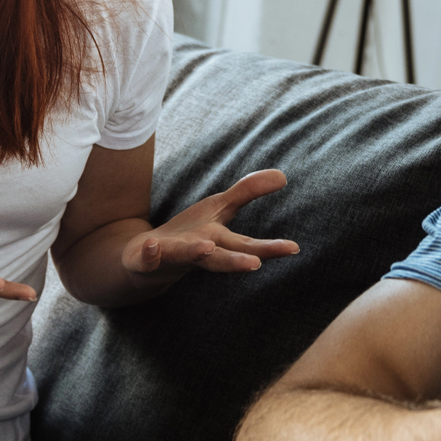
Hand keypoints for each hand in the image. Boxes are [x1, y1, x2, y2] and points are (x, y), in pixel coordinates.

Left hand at [119, 169, 299, 277]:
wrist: (146, 259)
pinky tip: (152, 243)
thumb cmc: (190, 234)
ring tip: (205, 248)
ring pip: (184, 256)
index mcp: (218, 242)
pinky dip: (150, 252)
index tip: (294, 248)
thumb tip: (283, 175)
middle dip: (236, 261)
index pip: (247, 246)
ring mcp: (171, 255)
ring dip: (194, 253)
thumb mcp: (219, 208)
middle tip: (255, 264)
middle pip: (220, 257)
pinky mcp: (145, 258)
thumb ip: (248, 192)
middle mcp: (199, 252)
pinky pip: (147, 256)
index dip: (270, 247)